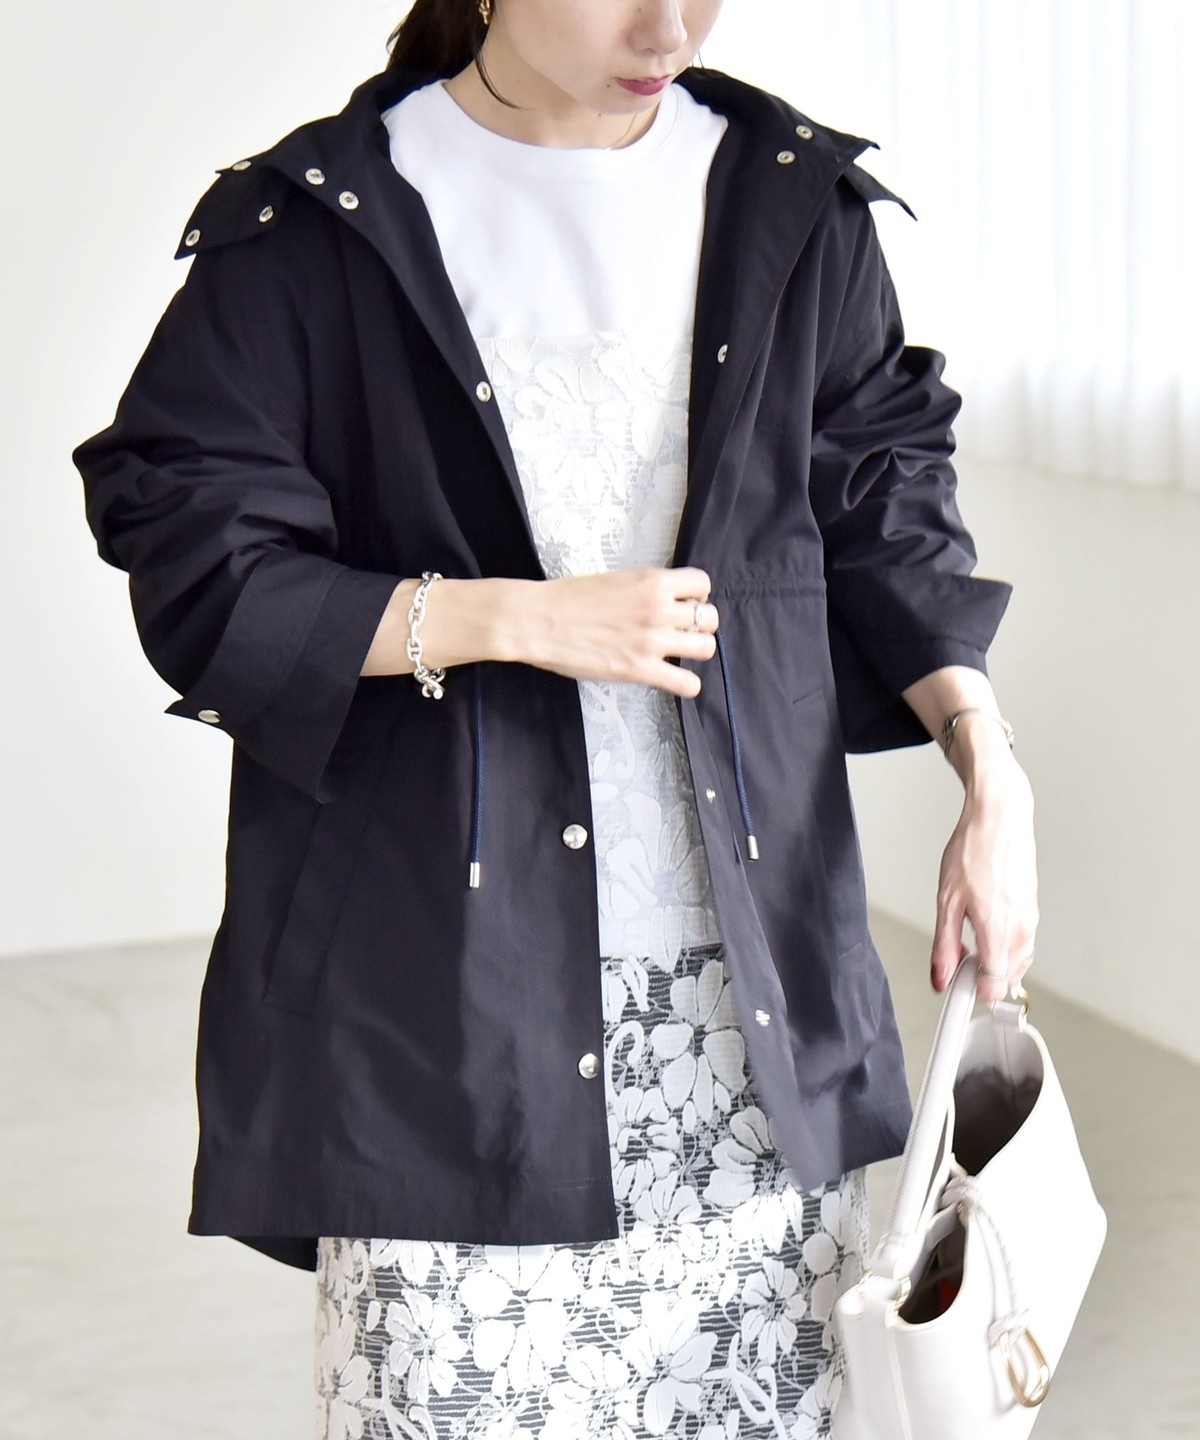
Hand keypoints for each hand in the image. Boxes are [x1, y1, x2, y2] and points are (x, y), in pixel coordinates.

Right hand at [521, 568, 718, 697]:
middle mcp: (659, 609)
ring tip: (677, 655)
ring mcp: (653, 641)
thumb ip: (644, 590)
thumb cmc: (568, 598)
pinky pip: (687, 683)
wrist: (538, 620)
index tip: (685, 604)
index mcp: (652, 582)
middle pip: (710, 618)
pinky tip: (674, 681)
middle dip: (699, 625)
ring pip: (706, 648)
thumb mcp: (616, 580)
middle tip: (680, 632)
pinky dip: (687, 685)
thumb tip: (662, 602)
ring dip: (695, 652)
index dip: (698, 596)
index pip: (702, 584)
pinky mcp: (641, 669)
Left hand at [930, 755, 1038, 1003]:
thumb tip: (941, 979)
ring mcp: (1031, 921)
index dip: (972, 992)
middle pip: (1005, 979)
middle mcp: (1022, 930)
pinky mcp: (1033, 912)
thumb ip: (944, 945)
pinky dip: (1003, 946)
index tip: (955, 985)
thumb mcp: (946, 900)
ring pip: (1015, 963)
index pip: (993, 987)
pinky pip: (1021, 945)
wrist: (1000, 818)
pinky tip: (983, 926)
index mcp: (1000, 930)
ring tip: (967, 936)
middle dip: (980, 976)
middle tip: (956, 955)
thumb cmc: (973, 850)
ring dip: (993, 961)